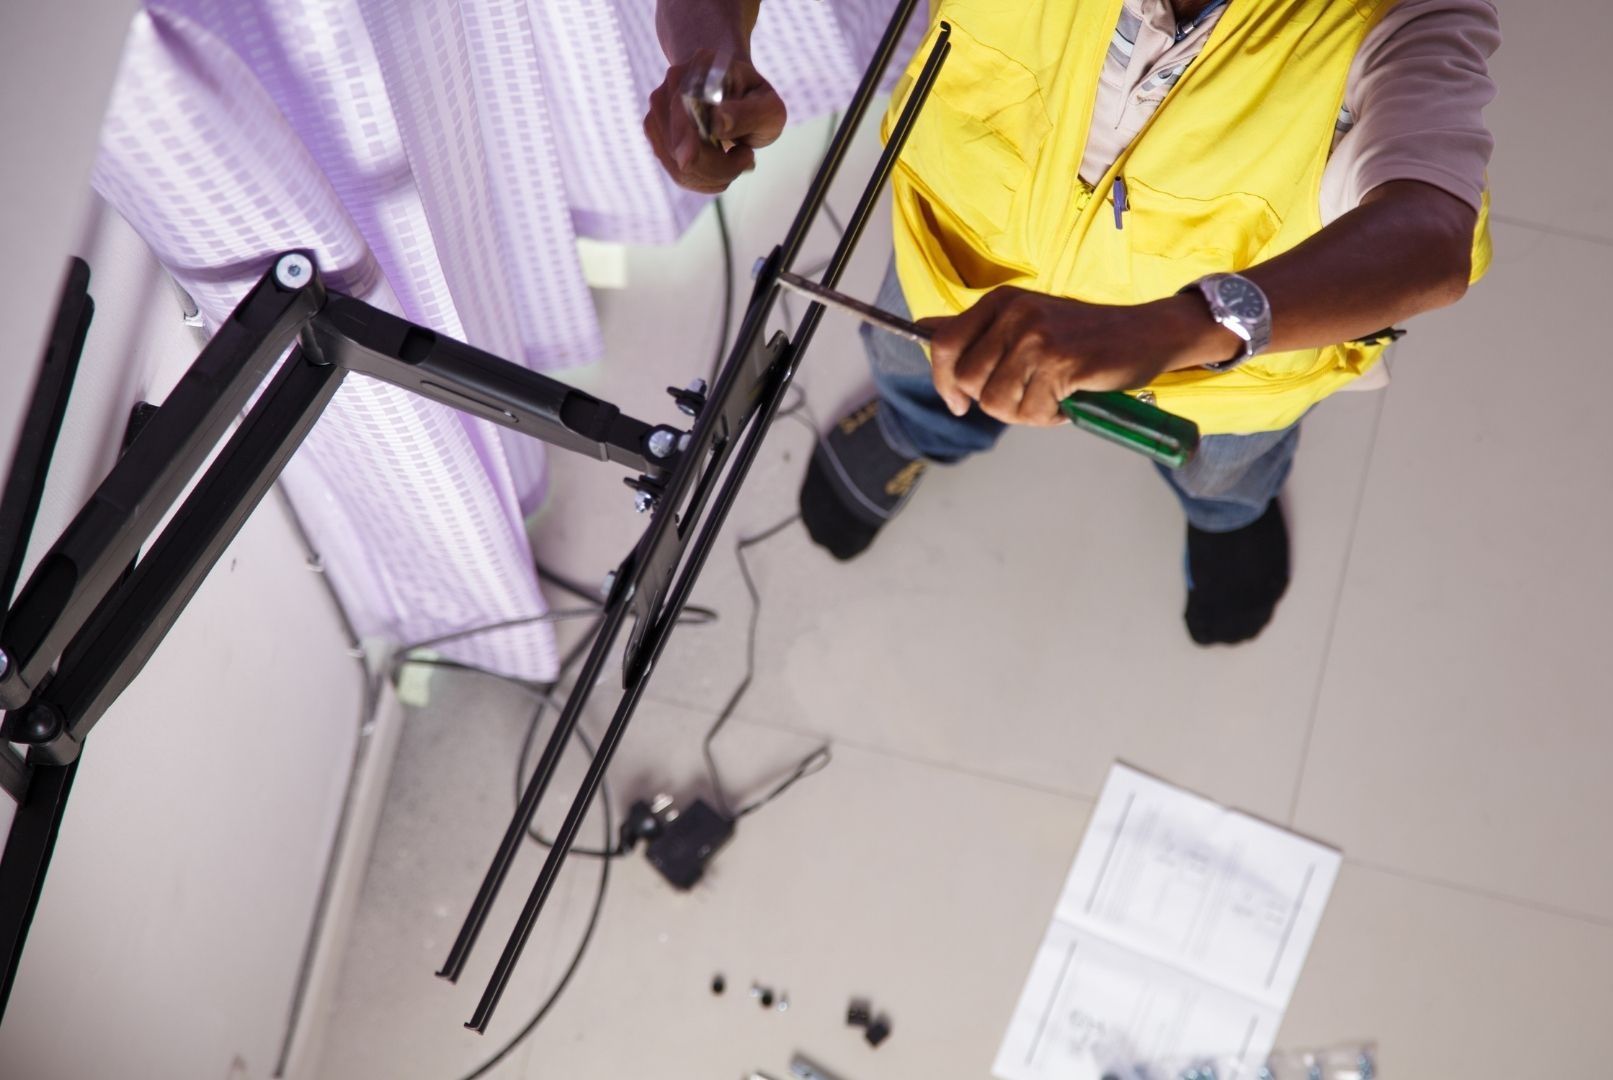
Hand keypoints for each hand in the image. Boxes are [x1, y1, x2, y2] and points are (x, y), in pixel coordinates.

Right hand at [643, 51, 786, 193]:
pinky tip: (723, 168)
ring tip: (738, 159)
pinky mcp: (657, 135)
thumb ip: (748, 114)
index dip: (684, 136)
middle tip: (748, 158)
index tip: (689, 160)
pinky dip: (705, 180)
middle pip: (680, 144)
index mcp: (703, 66)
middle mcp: (673, 83)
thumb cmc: (756, 103)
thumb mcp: (770, 109)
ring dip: (714, 176)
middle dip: (718, 166)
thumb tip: (716, 121)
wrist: (736, 94)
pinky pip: (678, 173)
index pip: (683, 104)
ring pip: (679, 166)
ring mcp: (660, 109)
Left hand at [920, 287, 1230, 425]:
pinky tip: (1067, 399)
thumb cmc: (1084, 335)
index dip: (943, 381)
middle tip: (1025, 396)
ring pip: (996, 402)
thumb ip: (978, 328)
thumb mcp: (1025, 319)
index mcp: (1001, 301)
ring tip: (1050, 396)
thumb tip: (924, 327)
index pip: (943, 344)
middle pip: (967, 381)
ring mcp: (1037, 338)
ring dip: (1022, 412)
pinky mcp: (1060, 364)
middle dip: (991, 402)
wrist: (1146, 333)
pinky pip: (1030, 413)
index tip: (958, 403)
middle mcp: (1014, 314)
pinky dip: (1048, 417)